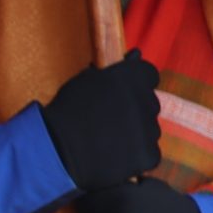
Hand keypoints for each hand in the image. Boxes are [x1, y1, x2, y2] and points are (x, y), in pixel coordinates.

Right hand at [41, 52, 162, 191]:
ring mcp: (151, 129)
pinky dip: (135, 156)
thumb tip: (136, 56)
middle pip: (149, 104)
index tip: (123, 93)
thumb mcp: (89, 80)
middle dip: (135, 110)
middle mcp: (149, 100)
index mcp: (135, 76)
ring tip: (108, 140)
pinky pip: (149, 153)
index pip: (148, 75)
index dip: (136, 84)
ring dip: (136, 133)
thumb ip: (116, 72)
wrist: (61, 148)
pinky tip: (113, 155)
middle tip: (110, 120)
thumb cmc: (69, 109)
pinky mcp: (149, 154)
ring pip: (149, 129)